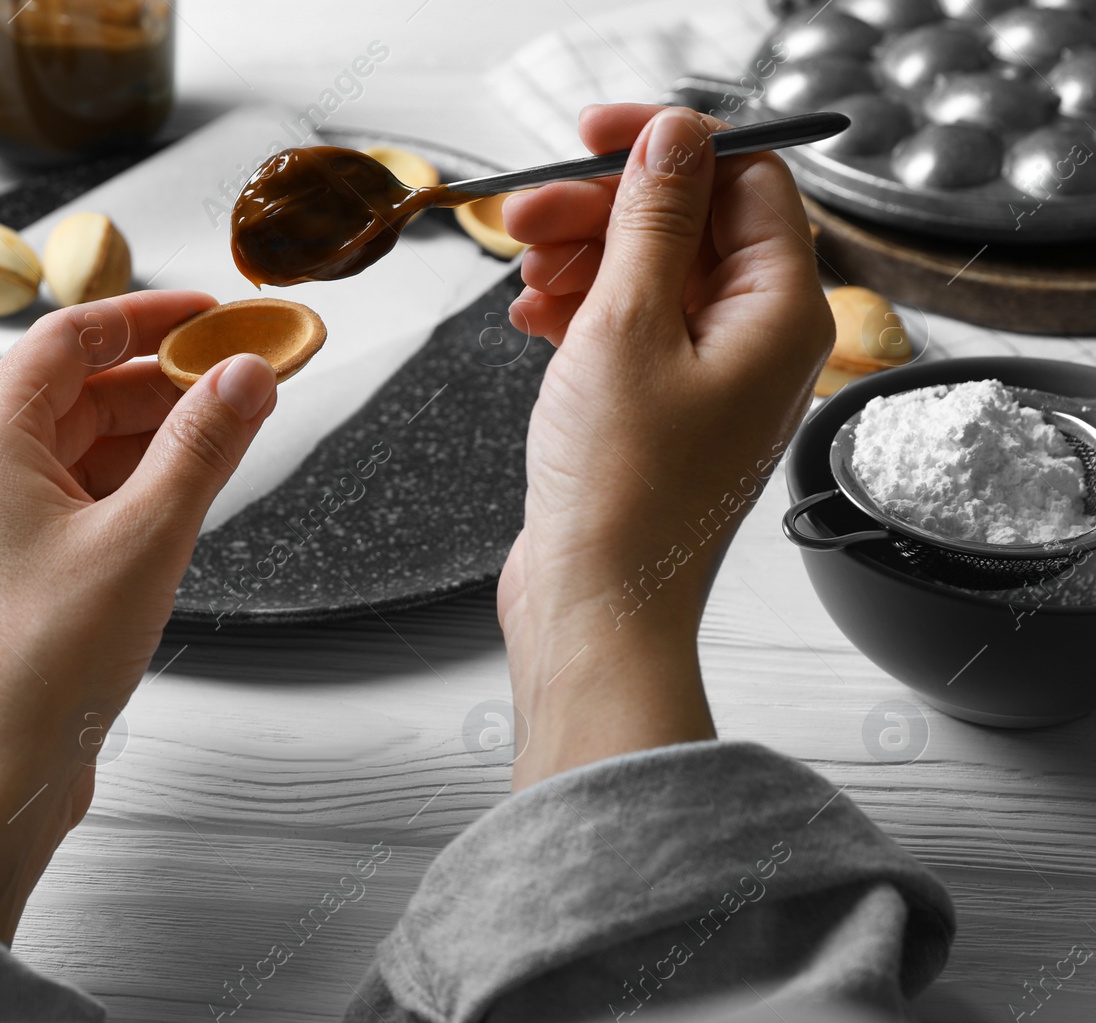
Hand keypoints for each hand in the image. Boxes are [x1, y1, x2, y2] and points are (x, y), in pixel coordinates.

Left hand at [0, 291, 277, 939]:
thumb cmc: (42, 663)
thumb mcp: (145, 538)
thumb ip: (203, 447)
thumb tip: (247, 375)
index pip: (70, 339)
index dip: (147, 316)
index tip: (214, 313)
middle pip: (82, 393)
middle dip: (165, 382)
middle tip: (244, 379)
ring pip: (87, 450)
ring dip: (157, 437)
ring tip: (232, 434)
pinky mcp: (19, 570)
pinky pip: (84, 499)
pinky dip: (137, 487)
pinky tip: (188, 494)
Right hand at [497, 105, 833, 788]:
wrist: (595, 607)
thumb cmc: (622, 491)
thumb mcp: (625, 328)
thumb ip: (651, 222)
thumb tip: (674, 138)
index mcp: (779, 313)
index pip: (744, 182)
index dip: (668, 148)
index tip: (592, 139)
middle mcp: (757, 343)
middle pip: (689, 227)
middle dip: (604, 210)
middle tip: (524, 215)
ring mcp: (710, 380)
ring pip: (650, 277)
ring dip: (583, 259)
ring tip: (521, 274)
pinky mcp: (663, 412)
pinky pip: (629, 331)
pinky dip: (580, 312)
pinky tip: (531, 319)